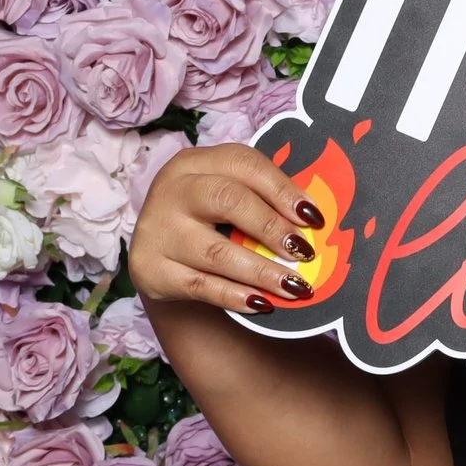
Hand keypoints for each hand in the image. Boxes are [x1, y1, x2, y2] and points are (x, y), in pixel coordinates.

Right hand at [126, 144, 324, 313]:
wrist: (163, 255)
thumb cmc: (211, 218)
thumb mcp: (231, 195)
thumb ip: (266, 200)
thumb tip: (316, 222)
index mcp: (196, 162)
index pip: (245, 165)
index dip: (284, 190)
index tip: (315, 218)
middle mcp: (172, 189)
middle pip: (227, 200)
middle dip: (273, 227)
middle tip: (305, 252)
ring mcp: (157, 230)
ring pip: (216, 251)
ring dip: (263, 272)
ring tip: (296, 286)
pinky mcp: (150, 269)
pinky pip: (201, 286)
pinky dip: (236, 296)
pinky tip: (263, 303)